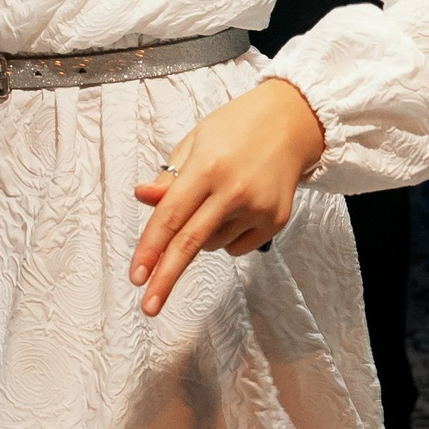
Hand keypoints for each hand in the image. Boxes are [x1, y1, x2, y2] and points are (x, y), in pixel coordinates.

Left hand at [129, 76, 325, 315]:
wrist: (292, 122)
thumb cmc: (237, 128)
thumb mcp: (195, 142)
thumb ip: (169, 178)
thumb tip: (143, 198)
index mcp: (208, 166)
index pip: (171, 216)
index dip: (150, 248)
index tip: (136, 276)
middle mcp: (234, 189)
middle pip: (190, 243)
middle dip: (166, 278)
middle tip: (149, 306)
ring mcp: (258, 207)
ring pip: (211, 246)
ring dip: (199, 238)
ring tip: (214, 202)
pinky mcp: (275, 220)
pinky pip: (236, 248)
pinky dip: (225, 238)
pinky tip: (235, 210)